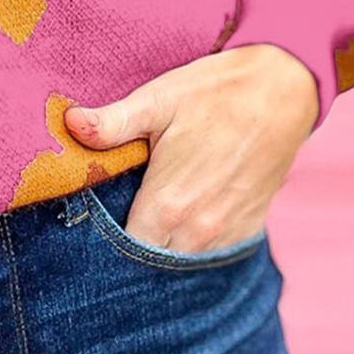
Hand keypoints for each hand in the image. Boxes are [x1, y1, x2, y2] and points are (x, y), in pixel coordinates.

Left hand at [63, 44, 318, 251]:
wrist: (283, 92)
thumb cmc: (216, 93)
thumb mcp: (158, 100)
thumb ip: (111, 123)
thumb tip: (69, 124)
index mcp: (167, 205)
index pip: (123, 250)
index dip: (105, 240)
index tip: (96, 222)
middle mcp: (197, 232)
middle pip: (151, 260)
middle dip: (133, 246)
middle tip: (120, 214)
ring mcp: (226, 235)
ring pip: (182, 261)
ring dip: (165, 246)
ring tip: (150, 216)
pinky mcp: (248, 229)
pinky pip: (212, 253)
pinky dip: (195, 243)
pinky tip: (184, 218)